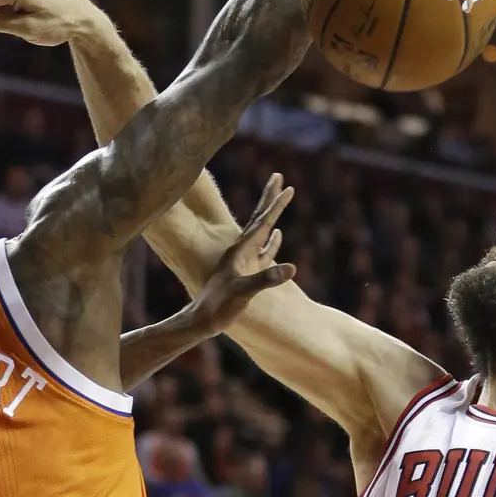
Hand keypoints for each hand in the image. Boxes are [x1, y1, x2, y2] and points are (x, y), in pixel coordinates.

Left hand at [190, 174, 296, 334]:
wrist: (203, 320)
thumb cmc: (219, 305)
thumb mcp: (243, 292)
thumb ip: (266, 279)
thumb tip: (292, 268)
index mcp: (240, 250)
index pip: (262, 222)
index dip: (276, 205)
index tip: (288, 187)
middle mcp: (241, 250)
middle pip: (260, 218)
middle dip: (270, 198)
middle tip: (279, 177)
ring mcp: (244, 259)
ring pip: (262, 231)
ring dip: (272, 214)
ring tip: (279, 200)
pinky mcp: (247, 271)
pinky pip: (264, 250)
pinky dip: (273, 240)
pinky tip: (278, 234)